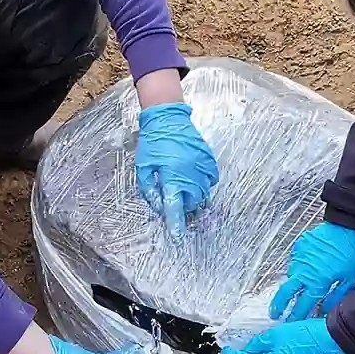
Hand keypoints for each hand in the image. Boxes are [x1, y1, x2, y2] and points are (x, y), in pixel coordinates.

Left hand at [135, 102, 219, 238]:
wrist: (168, 117)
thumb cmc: (153, 142)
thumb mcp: (143, 167)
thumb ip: (150, 190)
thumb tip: (160, 207)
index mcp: (172, 176)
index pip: (175, 206)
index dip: (176, 223)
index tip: (177, 236)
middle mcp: (190, 173)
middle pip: (192, 202)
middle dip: (184, 206)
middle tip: (175, 198)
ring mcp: (202, 166)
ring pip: (203, 193)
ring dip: (194, 196)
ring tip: (183, 186)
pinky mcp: (209, 159)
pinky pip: (211, 179)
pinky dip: (203, 183)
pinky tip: (193, 176)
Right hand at [270, 223, 354, 320]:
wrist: (347, 227)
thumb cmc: (351, 251)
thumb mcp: (349, 279)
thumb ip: (336, 297)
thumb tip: (327, 309)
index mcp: (317, 282)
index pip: (302, 305)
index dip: (295, 316)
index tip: (290, 322)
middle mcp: (304, 272)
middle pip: (285, 293)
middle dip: (278, 305)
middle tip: (275, 313)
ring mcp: (299, 258)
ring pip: (290, 275)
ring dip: (292, 284)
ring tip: (298, 287)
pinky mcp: (298, 246)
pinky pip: (295, 261)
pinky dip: (299, 267)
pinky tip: (307, 266)